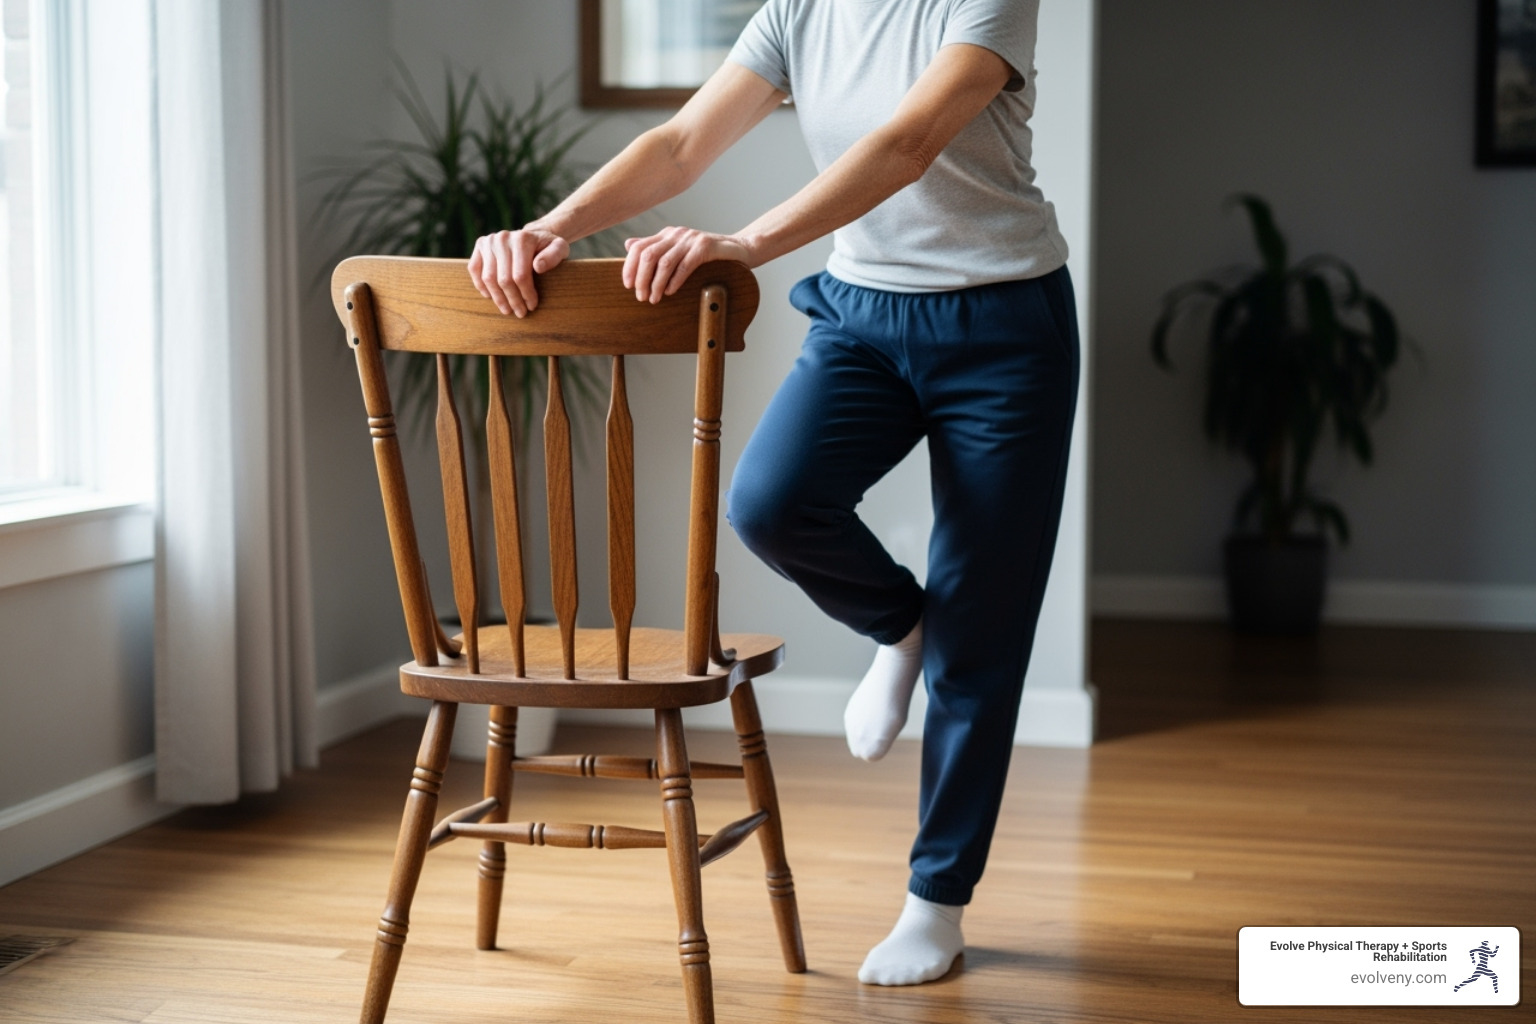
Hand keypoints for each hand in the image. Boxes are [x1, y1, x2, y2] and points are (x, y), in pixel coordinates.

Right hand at [468, 227, 569, 316]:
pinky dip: (481, 286)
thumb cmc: (547, 247)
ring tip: (507, 309)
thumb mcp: (559, 248)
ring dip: (498, 298)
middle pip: (504, 279)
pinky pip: (474, 270)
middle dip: (513, 300)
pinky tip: (491, 296)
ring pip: (488, 278)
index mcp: (523, 238)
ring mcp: (489, 241)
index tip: (532, 306)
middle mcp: (503, 238)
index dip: (526, 294)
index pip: (520, 275)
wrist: (533, 236)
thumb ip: (554, 255)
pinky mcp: (480, 245)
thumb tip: (538, 266)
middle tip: (520, 313)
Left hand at [622, 227, 752, 303]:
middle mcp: (676, 234)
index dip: (629, 267)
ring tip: (654, 299)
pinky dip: (675, 281)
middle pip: (648, 255)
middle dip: (641, 279)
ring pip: (664, 262)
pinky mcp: (706, 247)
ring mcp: (691, 239)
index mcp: (667, 234)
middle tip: (641, 297)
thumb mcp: (678, 251)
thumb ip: (655, 248)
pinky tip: (670, 292)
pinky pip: (684, 265)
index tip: (627, 285)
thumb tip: (628, 245)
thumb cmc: (708, 255)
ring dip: (656, 284)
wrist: (740, 249)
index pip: (639, 247)